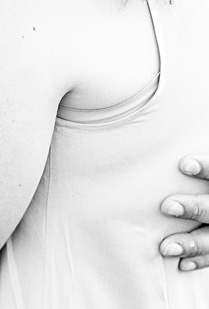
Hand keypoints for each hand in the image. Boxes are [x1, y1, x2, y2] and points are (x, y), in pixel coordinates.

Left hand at [160, 155, 208, 270]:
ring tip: (165, 247)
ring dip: (192, 243)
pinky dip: (201, 260)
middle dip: (195, 208)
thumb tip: (165, 106)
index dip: (207, 167)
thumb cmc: (201, 175)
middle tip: (166, 206)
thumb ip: (191, 146)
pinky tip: (181, 264)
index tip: (182, 164)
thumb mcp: (202, 147)